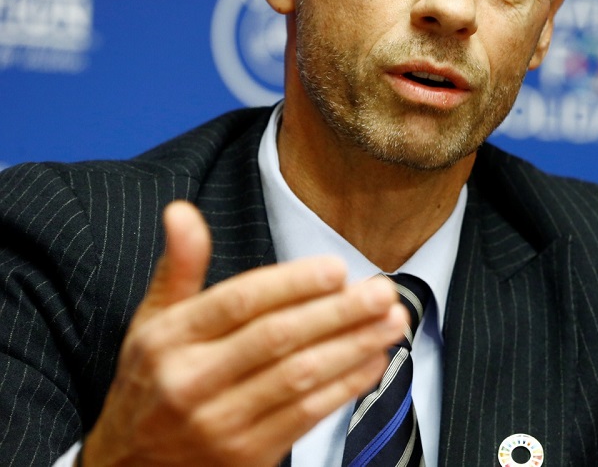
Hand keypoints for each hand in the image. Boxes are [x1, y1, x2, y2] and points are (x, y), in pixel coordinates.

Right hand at [82, 201, 406, 465]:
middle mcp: (190, 382)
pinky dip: (347, 386)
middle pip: (277, 338)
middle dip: (339, 312)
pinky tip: (374, 361)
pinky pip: (306, 416)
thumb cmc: (151, 384)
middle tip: (383, 292)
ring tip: (392, 322)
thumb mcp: (151, 323)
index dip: (293, 284)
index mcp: (168, 340)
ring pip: (299, 377)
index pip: (240, 302)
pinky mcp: (246, 456)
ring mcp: (219, 423)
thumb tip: (182, 209)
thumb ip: (179, 267)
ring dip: (354, 346)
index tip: (338, 269)